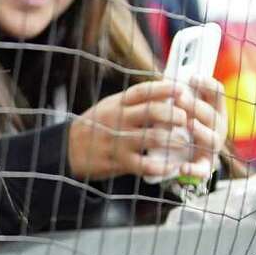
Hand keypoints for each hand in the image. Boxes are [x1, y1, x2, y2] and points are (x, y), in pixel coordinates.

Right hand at [67, 79, 223, 182]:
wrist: (68, 148)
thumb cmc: (97, 125)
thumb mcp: (110, 106)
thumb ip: (134, 102)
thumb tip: (165, 93)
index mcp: (118, 103)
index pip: (143, 91)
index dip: (164, 88)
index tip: (182, 88)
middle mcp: (118, 119)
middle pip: (152, 112)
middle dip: (174, 114)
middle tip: (187, 118)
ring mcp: (118, 140)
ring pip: (153, 138)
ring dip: (173, 139)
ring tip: (185, 141)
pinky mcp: (118, 161)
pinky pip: (145, 165)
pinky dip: (162, 166)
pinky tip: (173, 165)